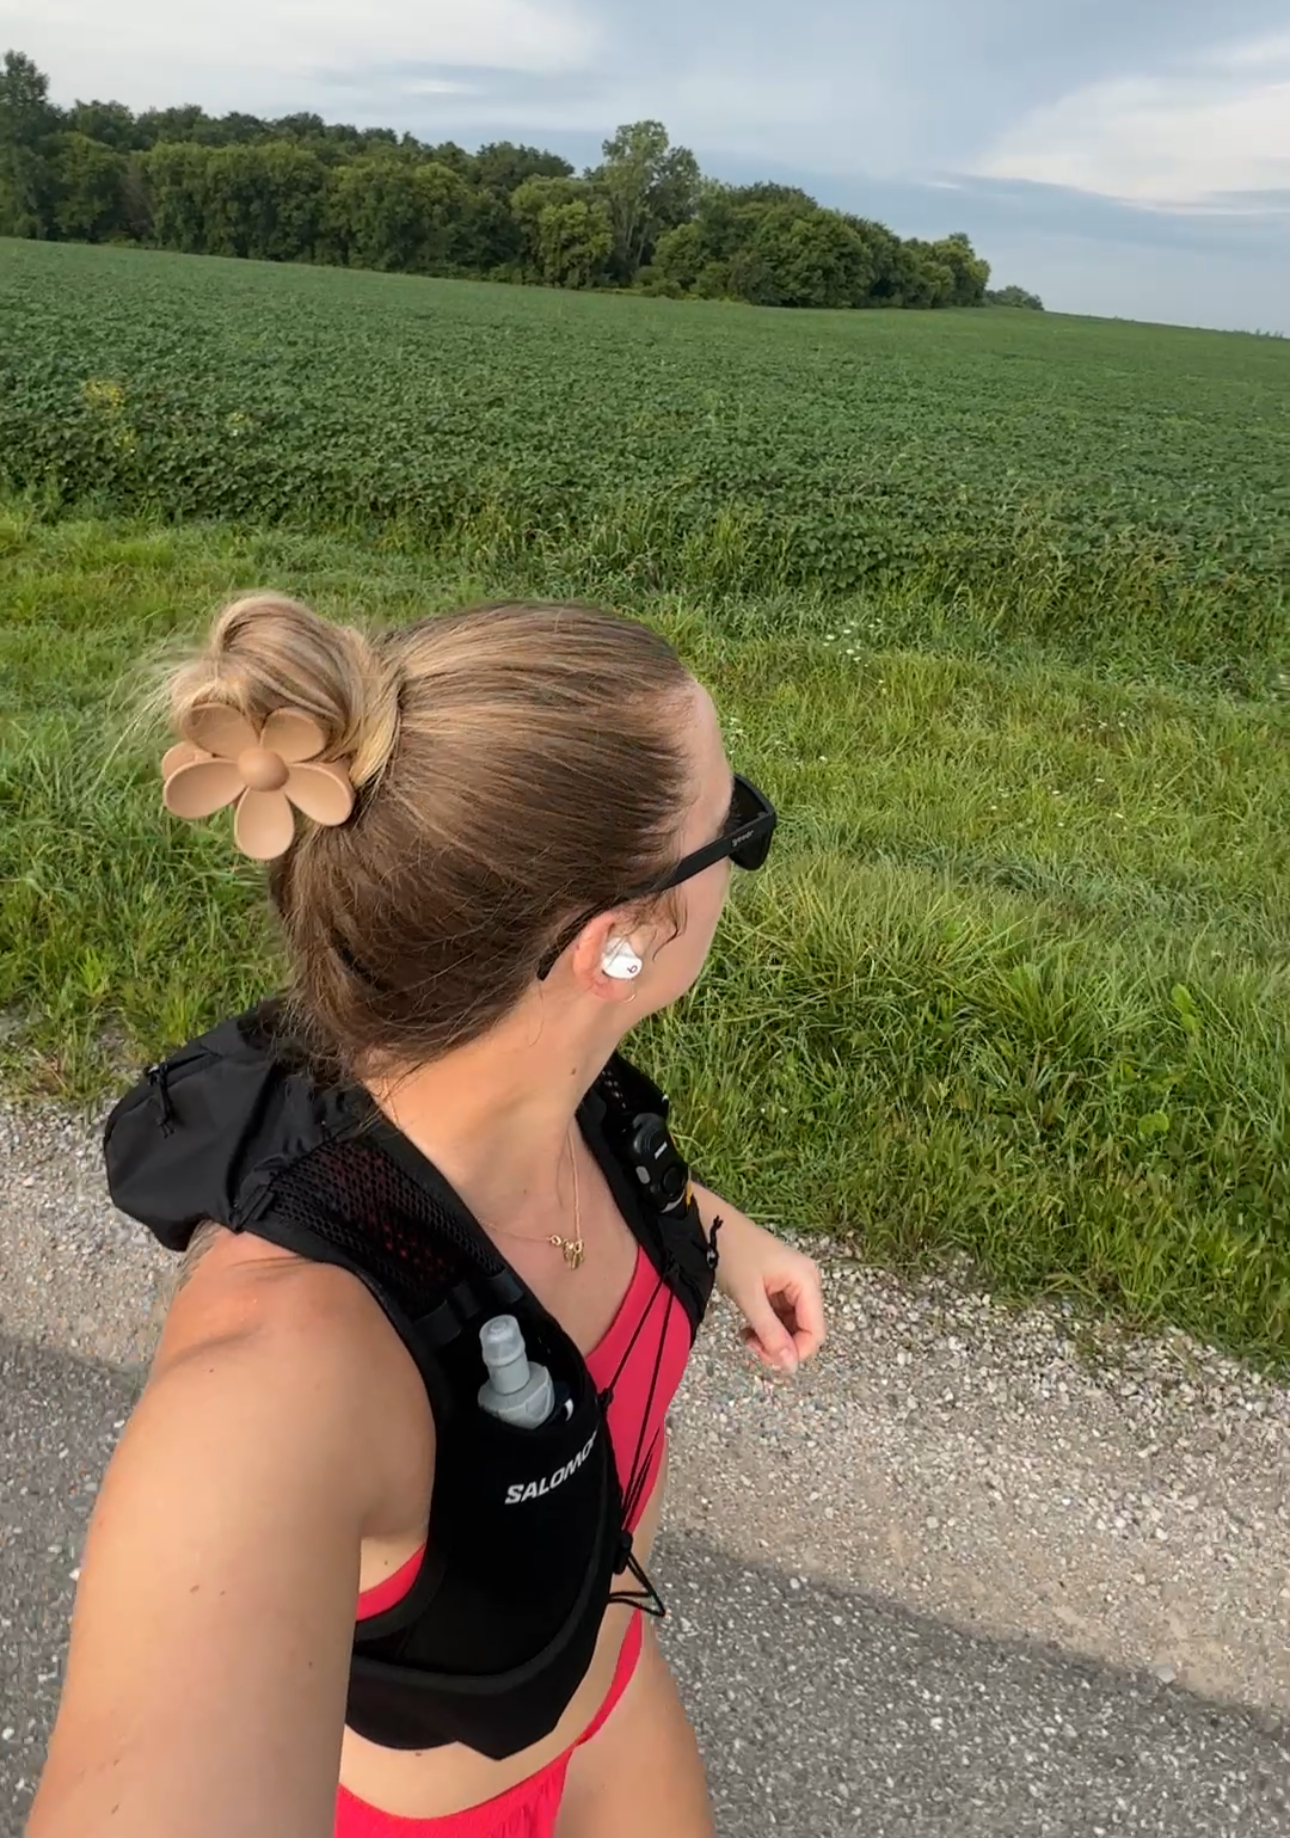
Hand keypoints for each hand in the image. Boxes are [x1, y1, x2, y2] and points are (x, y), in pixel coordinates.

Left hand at [712, 1206, 825, 1373]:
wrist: (711, 1224)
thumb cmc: (732, 1253)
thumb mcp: (749, 1297)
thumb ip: (770, 1333)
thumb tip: (790, 1366)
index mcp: (806, 1280)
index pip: (815, 1333)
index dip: (794, 1352)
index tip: (764, 1356)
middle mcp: (807, 1281)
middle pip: (805, 1331)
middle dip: (780, 1346)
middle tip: (751, 1346)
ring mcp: (794, 1283)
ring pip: (792, 1327)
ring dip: (771, 1338)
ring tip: (746, 1336)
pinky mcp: (781, 1285)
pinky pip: (781, 1316)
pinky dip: (766, 1327)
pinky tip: (748, 1328)